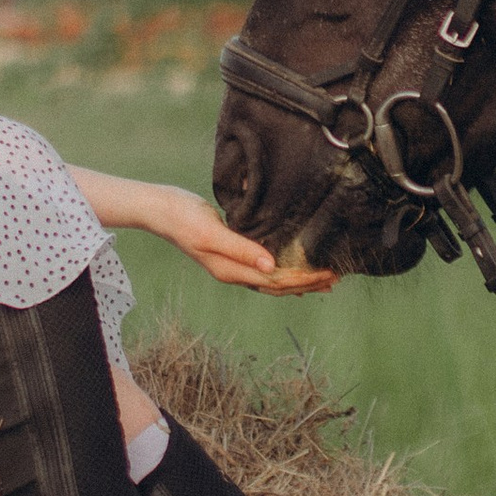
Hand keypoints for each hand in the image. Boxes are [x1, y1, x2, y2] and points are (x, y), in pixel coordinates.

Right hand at [126, 182, 337, 293]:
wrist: (159, 210)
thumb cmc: (183, 218)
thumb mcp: (212, 232)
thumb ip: (241, 250)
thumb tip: (270, 266)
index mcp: (231, 270)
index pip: (277, 280)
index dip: (305, 279)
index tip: (329, 273)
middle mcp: (233, 272)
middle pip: (278, 285)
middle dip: (307, 283)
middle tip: (335, 277)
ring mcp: (231, 265)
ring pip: (272, 281)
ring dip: (298, 281)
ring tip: (322, 280)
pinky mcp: (231, 253)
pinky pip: (263, 270)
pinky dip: (282, 273)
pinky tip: (291, 270)